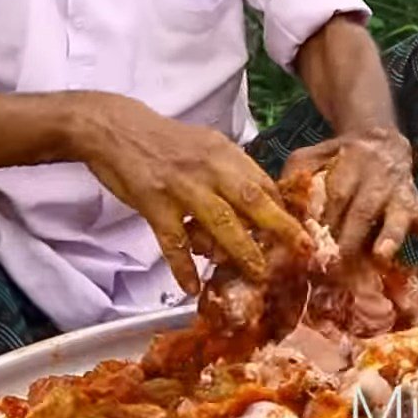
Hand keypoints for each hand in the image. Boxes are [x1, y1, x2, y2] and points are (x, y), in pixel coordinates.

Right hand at [70, 93, 308, 294]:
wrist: (115, 129)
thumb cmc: (165, 142)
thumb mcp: (207, 145)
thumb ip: (232, 173)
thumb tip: (261, 203)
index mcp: (225, 153)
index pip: (264, 184)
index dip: (285, 210)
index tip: (303, 233)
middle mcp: (209, 169)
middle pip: (253, 200)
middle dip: (281, 228)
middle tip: (302, 253)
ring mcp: (182, 187)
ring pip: (219, 223)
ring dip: (241, 252)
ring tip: (257, 276)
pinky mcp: (154, 204)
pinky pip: (173, 242)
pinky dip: (182, 267)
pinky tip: (191, 288)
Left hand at [280, 127, 417, 262]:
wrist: (379, 137)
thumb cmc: (338, 157)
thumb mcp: (312, 155)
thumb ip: (295, 174)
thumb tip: (279, 202)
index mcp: (348, 163)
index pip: (334, 195)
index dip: (322, 219)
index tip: (309, 245)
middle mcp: (376, 177)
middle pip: (362, 210)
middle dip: (348, 238)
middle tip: (333, 265)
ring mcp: (399, 192)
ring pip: (396, 215)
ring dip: (390, 236)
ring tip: (383, 255)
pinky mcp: (416, 202)